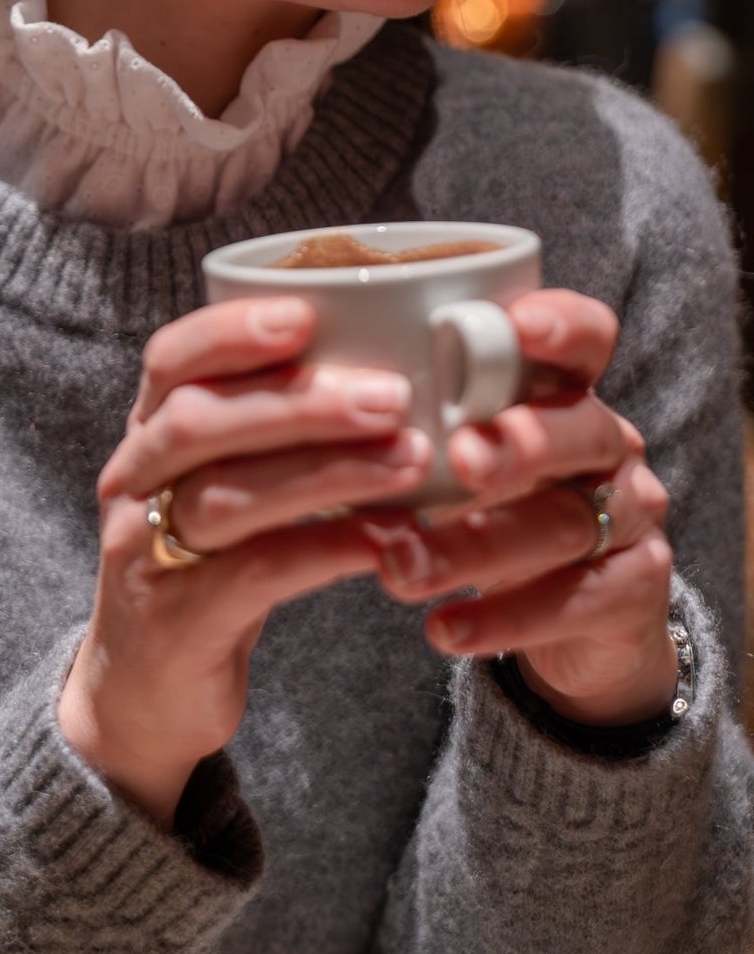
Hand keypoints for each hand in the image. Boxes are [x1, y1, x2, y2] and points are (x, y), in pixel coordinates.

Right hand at [57, 296, 431, 824]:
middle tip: (392, 395)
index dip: (233, 331)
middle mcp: (133, 482)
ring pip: (226, 497)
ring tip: (411, 461)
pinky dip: (323, 551)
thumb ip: (277, 427)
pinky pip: (252, 576)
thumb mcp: (227, 480)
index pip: (171, 359)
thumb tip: (395, 363)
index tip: (307, 313)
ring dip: (326, 473)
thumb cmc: (213, 560)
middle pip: (201, 420)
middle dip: (299, 401)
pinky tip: (385, 541)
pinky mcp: (175, 623)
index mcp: (149, 431)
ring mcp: (144, 553)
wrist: (144, 690)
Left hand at [361, 289, 678, 727]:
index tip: (517, 325)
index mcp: (566, 390)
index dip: (562, 325)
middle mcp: (609, 443)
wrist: (570, 615)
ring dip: (478, 546)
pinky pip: (578, 601)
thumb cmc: (488, 504)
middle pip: (581, 430)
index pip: (587, 338)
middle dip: (519, 444)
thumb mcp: (457, 455)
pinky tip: (444, 629)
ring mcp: (630, 517)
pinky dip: (505, 617)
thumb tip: (316, 392)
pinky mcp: (636, 592)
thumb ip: (419, 421)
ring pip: (565, 522)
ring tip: (399, 569)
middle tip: (460, 458)